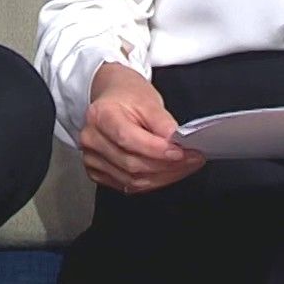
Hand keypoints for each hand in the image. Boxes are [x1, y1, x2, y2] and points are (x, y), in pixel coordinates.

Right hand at [78, 62, 205, 194]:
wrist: (113, 99)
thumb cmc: (128, 97)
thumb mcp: (148, 100)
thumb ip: (162, 123)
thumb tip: (176, 144)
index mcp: (100, 115)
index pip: (128, 139)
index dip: (156, 150)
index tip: (181, 152)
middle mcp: (91, 138)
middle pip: (131, 164)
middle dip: (167, 166)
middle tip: (192, 160)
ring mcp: (91, 158)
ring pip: (132, 180)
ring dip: (163, 177)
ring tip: (184, 166)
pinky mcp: (97, 172)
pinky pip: (128, 186)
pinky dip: (152, 182)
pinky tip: (167, 172)